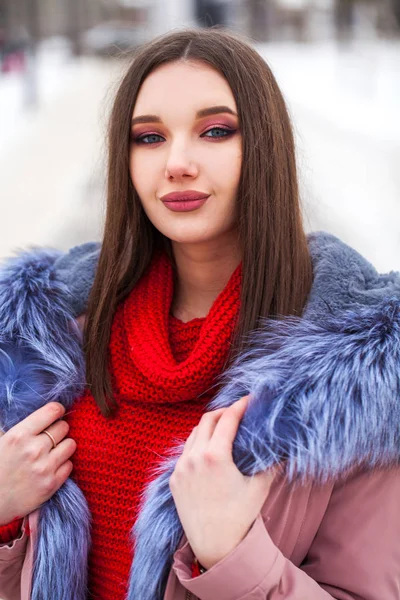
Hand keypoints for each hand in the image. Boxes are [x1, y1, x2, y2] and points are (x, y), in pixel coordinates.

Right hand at [0, 402, 75, 525]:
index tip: (56, 414)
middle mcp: (34, 449)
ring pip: (71, 444)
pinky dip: (63, 465)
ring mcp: (44, 467)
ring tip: (53, 451)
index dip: (57, 410)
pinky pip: (70, 465)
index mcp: (19, 435)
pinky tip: (52, 467)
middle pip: (63, 427)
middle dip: (58, 430)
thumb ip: (22, 427)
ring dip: (64, 446)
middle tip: (51, 437)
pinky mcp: (51, 484)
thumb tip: (43, 414)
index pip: (52, 411)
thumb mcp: (2, 441)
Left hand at [169, 396, 274, 569]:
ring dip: (209, 426)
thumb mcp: (259, 487)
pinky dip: (198, 443)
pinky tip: (209, 448)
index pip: (227, 419)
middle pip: (207, 420)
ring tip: (224, 427)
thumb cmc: (240, 517)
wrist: (215, 548)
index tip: (249, 400)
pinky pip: (185, 451)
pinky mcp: (174, 479)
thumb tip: (286, 446)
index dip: (239, 406)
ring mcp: (180, 468)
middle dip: (223, 412)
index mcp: (214, 456)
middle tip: (237, 411)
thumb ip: (272, 463)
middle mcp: (193, 458)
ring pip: (194, 434)